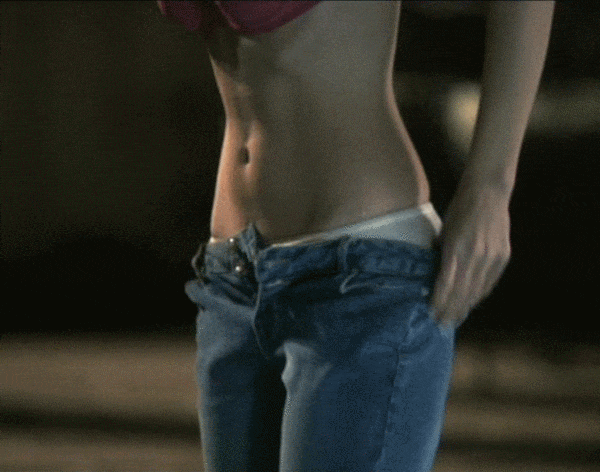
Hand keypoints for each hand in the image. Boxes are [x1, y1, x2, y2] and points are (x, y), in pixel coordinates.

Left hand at [431, 179, 511, 327]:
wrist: (488, 193)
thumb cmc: (459, 210)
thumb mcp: (443, 231)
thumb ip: (440, 254)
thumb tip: (432, 277)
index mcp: (457, 249)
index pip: (446, 285)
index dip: (440, 302)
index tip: (431, 315)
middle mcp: (476, 256)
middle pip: (462, 292)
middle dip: (451, 310)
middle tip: (441, 325)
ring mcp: (492, 257)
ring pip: (477, 291)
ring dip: (465, 307)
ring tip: (455, 320)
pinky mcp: (503, 257)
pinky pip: (489, 283)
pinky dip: (478, 295)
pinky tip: (470, 304)